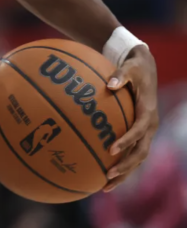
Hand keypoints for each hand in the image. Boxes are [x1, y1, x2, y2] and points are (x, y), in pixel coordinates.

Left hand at [103, 45, 158, 191]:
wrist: (146, 67)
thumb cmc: (134, 67)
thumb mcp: (129, 67)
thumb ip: (120, 76)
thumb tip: (109, 83)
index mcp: (148, 112)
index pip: (139, 131)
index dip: (127, 141)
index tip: (111, 149)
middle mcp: (150, 125)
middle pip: (140, 152)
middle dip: (126, 166)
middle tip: (107, 176)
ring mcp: (146, 132)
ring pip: (137, 158)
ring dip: (124, 173)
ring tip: (105, 186)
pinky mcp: (140, 133)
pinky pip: (131, 152)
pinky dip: (121, 164)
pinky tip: (102, 173)